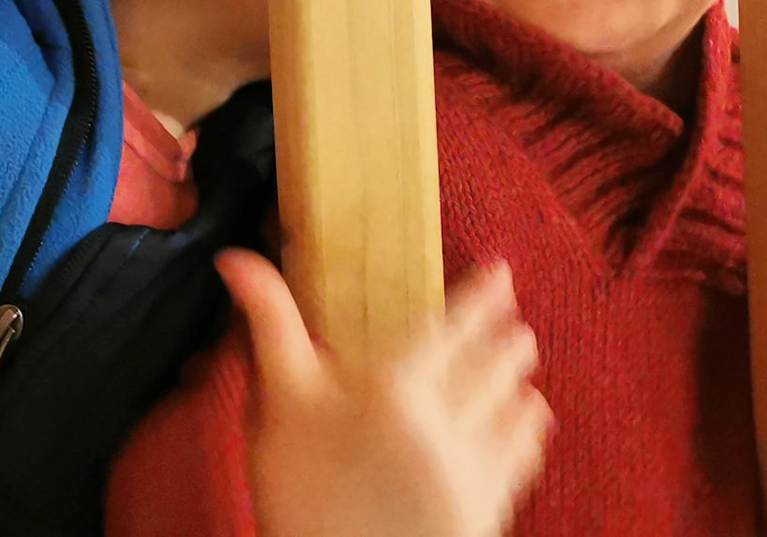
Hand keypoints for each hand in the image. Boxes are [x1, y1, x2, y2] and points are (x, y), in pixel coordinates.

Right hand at [217, 250, 549, 536]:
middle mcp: (447, 420)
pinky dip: (529, 426)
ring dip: (519, 375)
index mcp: (395, 385)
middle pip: (493, 363)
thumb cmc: (296, 491)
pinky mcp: (487, 507)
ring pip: (514, 405)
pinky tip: (529, 414)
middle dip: (506, 335)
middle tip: (512, 317)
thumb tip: (237, 260)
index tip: (500, 272)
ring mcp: (473, 467)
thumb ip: (270, 324)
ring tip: (522, 358)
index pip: (454, 326)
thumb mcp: (277, 402)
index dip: (483, 296)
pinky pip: (523, 455)